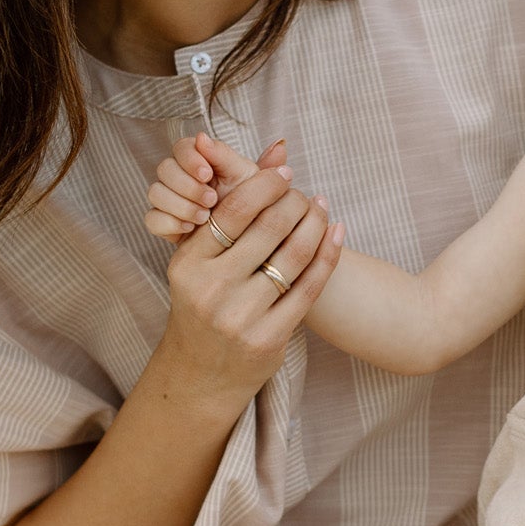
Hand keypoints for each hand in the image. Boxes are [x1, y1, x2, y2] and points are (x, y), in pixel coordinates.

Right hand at [146, 129, 266, 238]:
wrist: (250, 235)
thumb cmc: (251, 201)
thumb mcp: (245, 175)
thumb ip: (223, 154)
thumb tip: (201, 137)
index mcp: (200, 160)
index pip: (181, 148)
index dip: (190, 159)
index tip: (207, 174)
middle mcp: (180, 177)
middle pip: (165, 169)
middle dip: (188, 186)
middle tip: (211, 200)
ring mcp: (169, 200)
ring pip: (156, 193)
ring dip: (180, 205)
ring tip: (205, 217)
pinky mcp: (164, 223)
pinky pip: (152, 219)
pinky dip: (169, 223)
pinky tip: (190, 228)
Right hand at [157, 146, 343, 413]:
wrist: (201, 373)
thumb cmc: (203, 306)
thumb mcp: (199, 263)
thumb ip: (228, 215)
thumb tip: (275, 151)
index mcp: (188, 264)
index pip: (233, 210)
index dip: (265, 185)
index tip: (284, 173)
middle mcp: (212, 290)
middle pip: (269, 227)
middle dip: (295, 201)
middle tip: (306, 193)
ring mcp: (241, 317)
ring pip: (294, 255)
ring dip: (317, 224)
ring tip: (322, 208)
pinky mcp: (270, 338)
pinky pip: (309, 286)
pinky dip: (328, 255)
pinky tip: (336, 233)